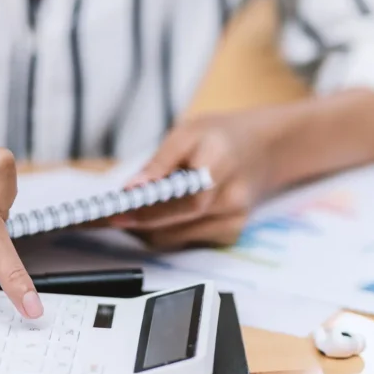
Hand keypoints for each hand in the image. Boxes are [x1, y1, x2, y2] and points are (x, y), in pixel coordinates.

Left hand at [109, 112, 272, 248]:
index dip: (150, 211)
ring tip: (128, 213)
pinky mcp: (230, 235)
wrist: (262, 148)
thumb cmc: (219, 137)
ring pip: (176, 238)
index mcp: (222, 164)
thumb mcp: (187, 132)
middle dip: (140, 222)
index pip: (186, 200)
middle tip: (111, 214)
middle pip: (177, 225)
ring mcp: (234, 222)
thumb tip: (131, 189)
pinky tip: (154, 217)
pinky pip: (185, 241)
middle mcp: (233, 199)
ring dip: (148, 229)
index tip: (118, 212)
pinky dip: (165, 231)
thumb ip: (159, 163)